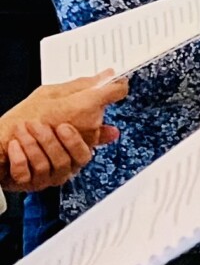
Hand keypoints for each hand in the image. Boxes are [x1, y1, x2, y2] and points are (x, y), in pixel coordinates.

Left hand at [0, 71, 123, 187]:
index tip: (64, 127)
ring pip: (46, 167)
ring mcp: (43, 175)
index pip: (85, 151)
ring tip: (23, 131)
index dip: (76, 141)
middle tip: (39, 125)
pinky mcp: (24, 182)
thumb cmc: (26, 118)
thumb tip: (118, 82)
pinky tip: (15, 146)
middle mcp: (61, 164)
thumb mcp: (59, 98)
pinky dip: (18, 158)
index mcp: (73, 147)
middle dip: (50, 141)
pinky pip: (26, 175)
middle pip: (66, 161)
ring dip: (32, 146)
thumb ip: (91, 92)